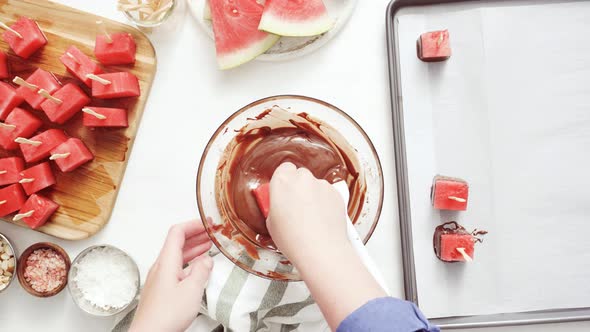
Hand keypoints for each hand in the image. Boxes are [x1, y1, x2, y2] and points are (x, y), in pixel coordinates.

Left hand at [130, 221, 212, 331]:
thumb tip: (206, 260)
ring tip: (208, 246)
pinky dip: (189, 262)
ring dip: (193, 249)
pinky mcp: (161, 290)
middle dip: (196, 235)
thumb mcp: (191, 290)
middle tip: (211, 232)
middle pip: (177, 242)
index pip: (177, 232)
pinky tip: (197, 269)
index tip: (208, 223)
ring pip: (177, 256)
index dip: (193, 224)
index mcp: (166, 262)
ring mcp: (159, 278)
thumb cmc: (165, 316)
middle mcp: (160, 267)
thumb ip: (201, 271)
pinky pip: (175, 268)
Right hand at [268, 163, 385, 330]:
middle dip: (298, 188)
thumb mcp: (271, 222)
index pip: (283, 169)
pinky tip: (321, 219)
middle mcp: (303, 178)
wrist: (321, 250)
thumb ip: (276, 206)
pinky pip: (327, 194)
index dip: (283, 182)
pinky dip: (325, 203)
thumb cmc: (294, 240)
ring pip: (314, 185)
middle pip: (299, 175)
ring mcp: (321, 184)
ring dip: (312, 196)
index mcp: (282, 181)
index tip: (283, 192)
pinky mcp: (336, 193)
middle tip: (295, 207)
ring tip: (309, 218)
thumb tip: (281, 205)